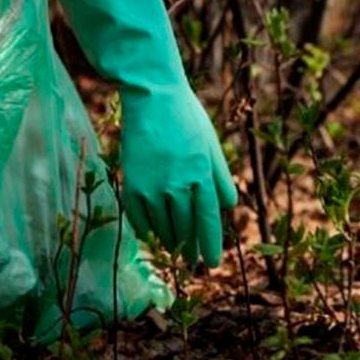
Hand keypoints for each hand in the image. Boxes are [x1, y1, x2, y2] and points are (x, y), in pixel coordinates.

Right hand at [120, 85, 236, 266]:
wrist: (151, 96)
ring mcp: (152, 187)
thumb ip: (220, 177)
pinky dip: (146, 230)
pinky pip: (139, 218)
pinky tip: (152, 235)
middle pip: (185, 229)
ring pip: (162, 227)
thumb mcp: (211, 145)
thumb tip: (228, 206)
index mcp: (201, 176)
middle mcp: (178, 186)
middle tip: (192, 261)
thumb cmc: (187, 117)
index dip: (210, 245)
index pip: (207, 221)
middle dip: (189, 248)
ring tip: (174, 251)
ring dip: (170, 242)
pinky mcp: (132, 183)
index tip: (211, 263)